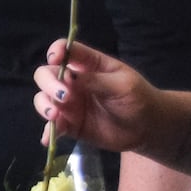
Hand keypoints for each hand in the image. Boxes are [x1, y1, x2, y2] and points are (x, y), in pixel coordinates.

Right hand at [32, 40, 154, 152]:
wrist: (147, 128)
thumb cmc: (138, 99)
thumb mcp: (123, 85)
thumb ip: (96, 80)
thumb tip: (69, 78)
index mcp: (88, 65)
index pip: (66, 51)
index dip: (56, 51)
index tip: (55, 60)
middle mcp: (73, 82)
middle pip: (46, 74)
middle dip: (49, 84)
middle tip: (64, 96)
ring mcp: (69, 103)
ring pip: (43, 99)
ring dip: (44, 106)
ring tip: (55, 116)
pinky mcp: (69, 124)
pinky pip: (52, 126)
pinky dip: (48, 131)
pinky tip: (48, 139)